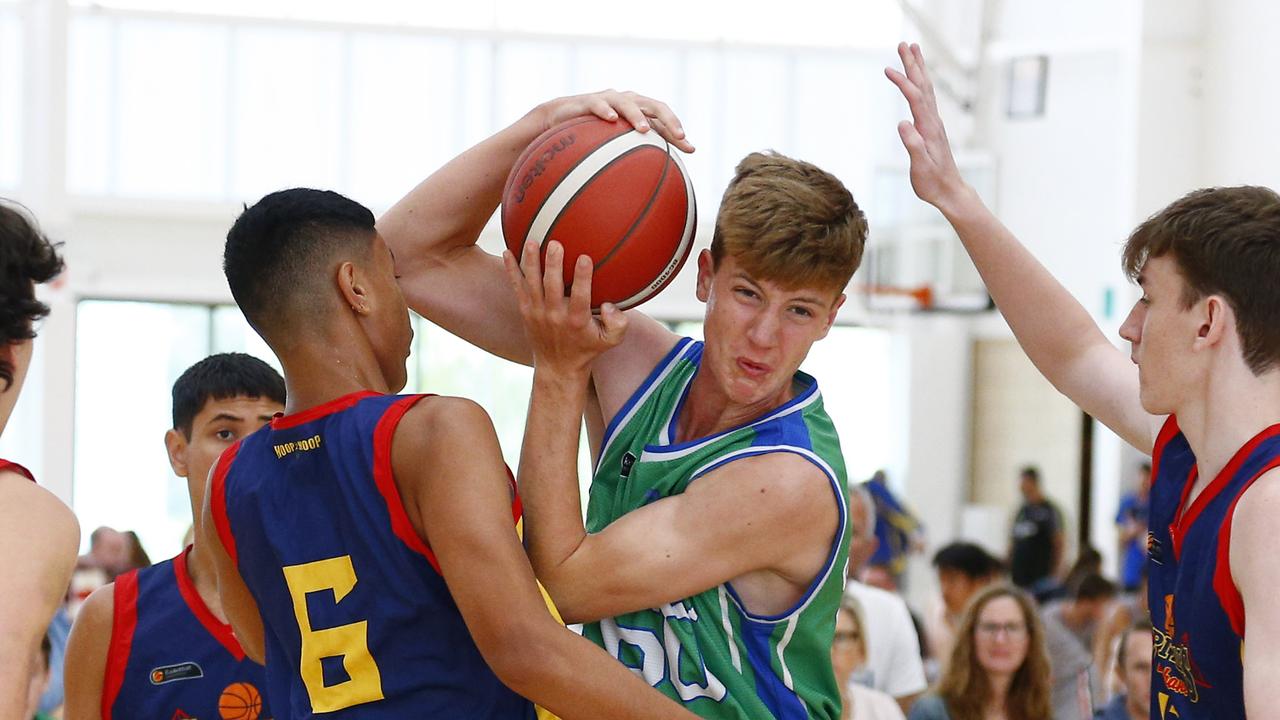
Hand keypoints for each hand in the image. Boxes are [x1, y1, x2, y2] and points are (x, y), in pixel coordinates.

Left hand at [503, 240, 628, 374]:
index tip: (585, 257)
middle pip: (552, 286)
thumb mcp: (610, 341)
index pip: (580, 296)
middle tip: (555, 243)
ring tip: (531, 242)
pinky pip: (517, 287)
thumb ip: (619, 324)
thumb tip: (609, 306)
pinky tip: (507, 252)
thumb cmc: (587, 348)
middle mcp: (555, 316)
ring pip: (533, 283)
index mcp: (577, 320)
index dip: (582, 277)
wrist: (557, 366)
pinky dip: (511, 270)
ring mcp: (537, 312)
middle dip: (553, 264)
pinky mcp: (525, 310)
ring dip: (531, 262)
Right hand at [537, 89, 695, 153]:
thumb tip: (654, 188)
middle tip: (679, 135)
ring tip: (645, 129)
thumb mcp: (612, 147)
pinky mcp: (587, 101)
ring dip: (637, 115)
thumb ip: (632, 159)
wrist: (556, 118)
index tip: (691, 149)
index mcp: (638, 112)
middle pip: (654, 105)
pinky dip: (605, 110)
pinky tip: (611, 120)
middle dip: (669, 119)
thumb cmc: (590, 134)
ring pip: (628, 103)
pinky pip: (598, 104)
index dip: (677, 131)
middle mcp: (627, 102)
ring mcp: (608, 99)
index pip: (664, 119)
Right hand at [884, 43, 969, 211]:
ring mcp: (933, 123)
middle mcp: (933, 120)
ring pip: (926, 89)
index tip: (887, 69)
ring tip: (912, 51)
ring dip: (919, 69)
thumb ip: (913, 144)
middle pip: (923, 85)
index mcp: (928, 127)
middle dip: (913, 64)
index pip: (914, 97)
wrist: (950, 191)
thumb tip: (903, 123)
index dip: (902, 82)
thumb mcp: (920, 166)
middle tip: (905, 44)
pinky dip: (920, 84)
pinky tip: (917, 81)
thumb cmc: (933, 182)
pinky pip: (926, 98)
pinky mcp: (932, 128)